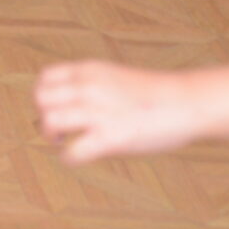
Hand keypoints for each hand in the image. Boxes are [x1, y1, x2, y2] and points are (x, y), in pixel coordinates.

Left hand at [35, 59, 204, 164]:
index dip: (44, 96)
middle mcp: (89, 88)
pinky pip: (73, 152)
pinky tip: (78, 158)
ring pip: (50, 122)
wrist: (188, 102)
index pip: (45, 78)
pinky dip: (69, 158)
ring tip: (64, 141)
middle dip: (43, 116)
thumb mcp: (116, 77)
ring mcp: (99, 112)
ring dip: (52, 136)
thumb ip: (91, 85)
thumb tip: (71, 101)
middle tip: (59, 128)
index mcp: (90, 71)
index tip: (55, 108)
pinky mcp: (111, 138)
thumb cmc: (155, 94)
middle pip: (41, 99)